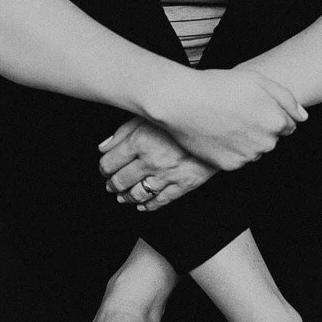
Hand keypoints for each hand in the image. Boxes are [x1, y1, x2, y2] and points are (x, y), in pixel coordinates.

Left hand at [98, 117, 215, 210]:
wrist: (217, 124)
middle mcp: (151, 161)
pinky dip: (148, 206)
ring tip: (122, 197)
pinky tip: (142, 206)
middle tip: (110, 185)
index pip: (110, 163)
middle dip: (112, 184)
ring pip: (138, 194)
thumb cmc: (181, 116)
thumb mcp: (149, 115)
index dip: (104, 168)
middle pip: (121, 180)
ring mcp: (167, 175)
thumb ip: (123, 131)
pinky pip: (161, 200)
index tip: (105, 168)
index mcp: (139, 141)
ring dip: (126, 197)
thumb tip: (103, 147)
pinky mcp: (184, 184)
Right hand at [153, 65, 306, 171]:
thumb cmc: (220, 86)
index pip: (287, 125)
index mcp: (277, 121)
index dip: (270, 114)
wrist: (183, 101)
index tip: (252, 107)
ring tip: (224, 122)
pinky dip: (230, 150)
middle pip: (271, 140)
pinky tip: (217, 134)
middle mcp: (267, 143)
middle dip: (260, 129)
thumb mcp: (258, 81)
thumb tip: (303, 118)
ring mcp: (248, 156)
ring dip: (245, 141)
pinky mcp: (230, 165)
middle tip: (236, 112)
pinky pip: (237, 160)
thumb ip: (287, 99)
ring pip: (254, 151)